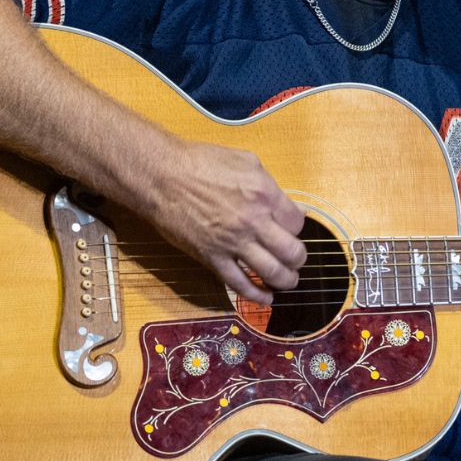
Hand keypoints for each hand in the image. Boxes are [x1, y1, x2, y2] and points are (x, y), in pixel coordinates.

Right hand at [144, 138, 306, 304]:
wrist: (163, 178)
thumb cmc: (201, 163)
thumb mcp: (246, 162)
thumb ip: (268, 184)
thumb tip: (283, 203)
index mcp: (265, 195)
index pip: (297, 223)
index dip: (296, 227)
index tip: (290, 229)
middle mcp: (254, 221)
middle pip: (292, 252)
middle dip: (298, 258)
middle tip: (296, 259)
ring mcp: (233, 243)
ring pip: (272, 272)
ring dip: (286, 280)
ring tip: (288, 280)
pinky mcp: (213, 258)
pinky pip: (240, 284)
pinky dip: (256, 295)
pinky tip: (266, 299)